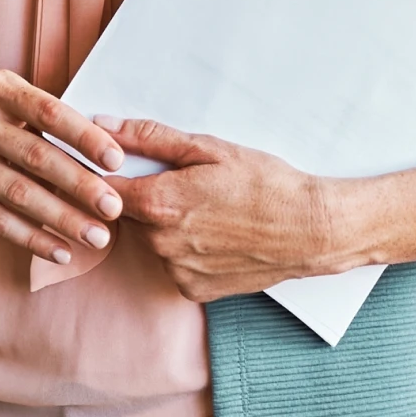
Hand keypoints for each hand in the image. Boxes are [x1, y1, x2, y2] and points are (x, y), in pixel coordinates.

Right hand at [0, 69, 126, 265]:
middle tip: (114, 208)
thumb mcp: (5, 91)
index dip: (83, 136)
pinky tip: (60, 250)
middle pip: (34, 157)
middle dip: (79, 185)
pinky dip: (30, 237)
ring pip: (16, 193)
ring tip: (97, 236)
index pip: (48, 112)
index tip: (116, 160)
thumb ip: (45, 114)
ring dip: (60, 218)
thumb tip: (102, 152)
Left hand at [108, 118, 343, 300]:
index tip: (123, 166)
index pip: (103, 189)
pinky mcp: (193, 290)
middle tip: (187, 185)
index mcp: (160, 204)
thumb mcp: (208, 149)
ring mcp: (177, 271)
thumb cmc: (265, 184)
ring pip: (152, 240)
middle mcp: (161, 244)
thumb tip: (104, 126)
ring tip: (208, 211)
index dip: (110, 174)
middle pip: (130, 215)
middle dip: (147, 198)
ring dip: (167, 226)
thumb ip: (149, 138)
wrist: (312, 230)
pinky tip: (216, 236)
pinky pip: (174, 265)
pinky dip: (186, 251)